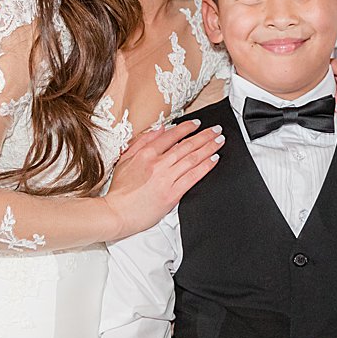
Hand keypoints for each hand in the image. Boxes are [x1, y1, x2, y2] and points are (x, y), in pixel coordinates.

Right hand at [102, 120, 223, 239]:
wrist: (117, 213)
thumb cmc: (120, 191)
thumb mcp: (125, 160)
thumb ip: (142, 142)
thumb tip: (159, 130)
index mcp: (146, 154)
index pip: (171, 135)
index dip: (187, 128)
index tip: (197, 124)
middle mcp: (158, 164)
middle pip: (186, 145)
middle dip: (205, 135)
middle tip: (217, 130)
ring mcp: (166, 179)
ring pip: (192, 158)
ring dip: (209, 148)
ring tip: (219, 141)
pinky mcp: (172, 194)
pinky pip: (193, 177)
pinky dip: (205, 167)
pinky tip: (214, 159)